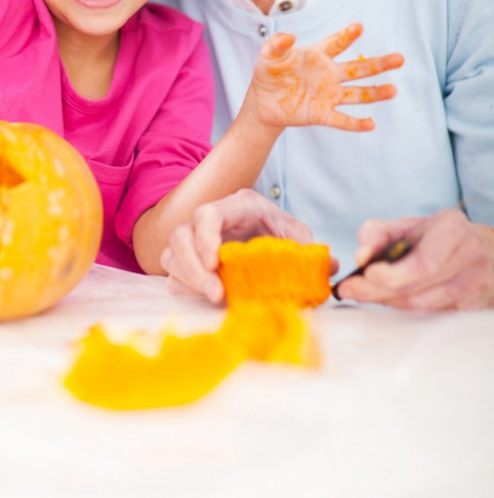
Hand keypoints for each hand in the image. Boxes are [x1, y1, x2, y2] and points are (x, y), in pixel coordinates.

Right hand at [160, 188, 322, 303]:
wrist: (265, 233)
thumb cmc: (277, 230)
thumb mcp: (296, 235)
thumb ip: (309, 249)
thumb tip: (332, 266)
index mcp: (236, 206)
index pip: (208, 213)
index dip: (206, 237)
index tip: (216, 263)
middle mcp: (208, 219)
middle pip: (181, 235)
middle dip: (194, 267)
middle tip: (216, 294)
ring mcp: (193, 239)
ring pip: (171, 255)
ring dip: (189, 279)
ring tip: (216, 298)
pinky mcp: (188, 260)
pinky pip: (173, 273)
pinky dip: (186, 288)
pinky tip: (205, 298)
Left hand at [247, 23, 403, 132]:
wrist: (263, 103)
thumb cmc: (269, 74)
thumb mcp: (268, 56)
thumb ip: (276, 44)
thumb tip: (288, 36)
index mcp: (318, 55)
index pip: (336, 43)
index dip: (347, 36)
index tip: (358, 27)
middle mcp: (329, 74)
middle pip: (358, 68)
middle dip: (379, 64)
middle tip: (400, 58)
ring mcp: (328, 95)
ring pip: (357, 94)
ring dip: (375, 92)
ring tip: (393, 90)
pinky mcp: (322, 114)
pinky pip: (342, 119)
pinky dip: (355, 123)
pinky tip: (370, 123)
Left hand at [335, 210, 493, 309]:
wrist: (484, 251)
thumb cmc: (437, 237)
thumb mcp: (409, 224)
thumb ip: (379, 232)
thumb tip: (360, 255)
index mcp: (453, 231)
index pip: (422, 263)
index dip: (392, 274)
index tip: (365, 273)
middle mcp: (470, 260)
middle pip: (419, 289)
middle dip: (379, 291)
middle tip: (349, 289)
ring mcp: (475, 288)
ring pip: (424, 307)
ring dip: (388, 302)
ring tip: (360, 293)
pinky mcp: (474, 309)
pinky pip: (432, 316)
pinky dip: (404, 310)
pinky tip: (386, 300)